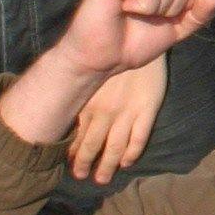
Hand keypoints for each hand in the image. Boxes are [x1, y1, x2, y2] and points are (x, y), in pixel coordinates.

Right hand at [50, 0, 214, 86]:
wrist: (102, 61)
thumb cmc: (133, 42)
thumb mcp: (176, 27)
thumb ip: (199, 11)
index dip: (185, 0)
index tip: (158, 13)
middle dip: (173, 4)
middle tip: (143, 14)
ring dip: (157, 6)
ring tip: (132, 12)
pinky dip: (144, 6)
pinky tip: (123, 9)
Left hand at [67, 57, 165, 184]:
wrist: (139, 36)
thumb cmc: (112, 55)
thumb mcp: (92, 74)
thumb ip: (83, 94)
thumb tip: (69, 115)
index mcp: (89, 102)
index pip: (77, 134)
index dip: (72, 151)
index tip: (68, 164)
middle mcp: (105, 111)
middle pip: (93, 145)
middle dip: (85, 163)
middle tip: (81, 177)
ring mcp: (127, 113)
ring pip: (114, 147)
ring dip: (107, 165)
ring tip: (101, 179)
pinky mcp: (147, 110)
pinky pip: (138, 138)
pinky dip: (132, 153)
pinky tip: (126, 162)